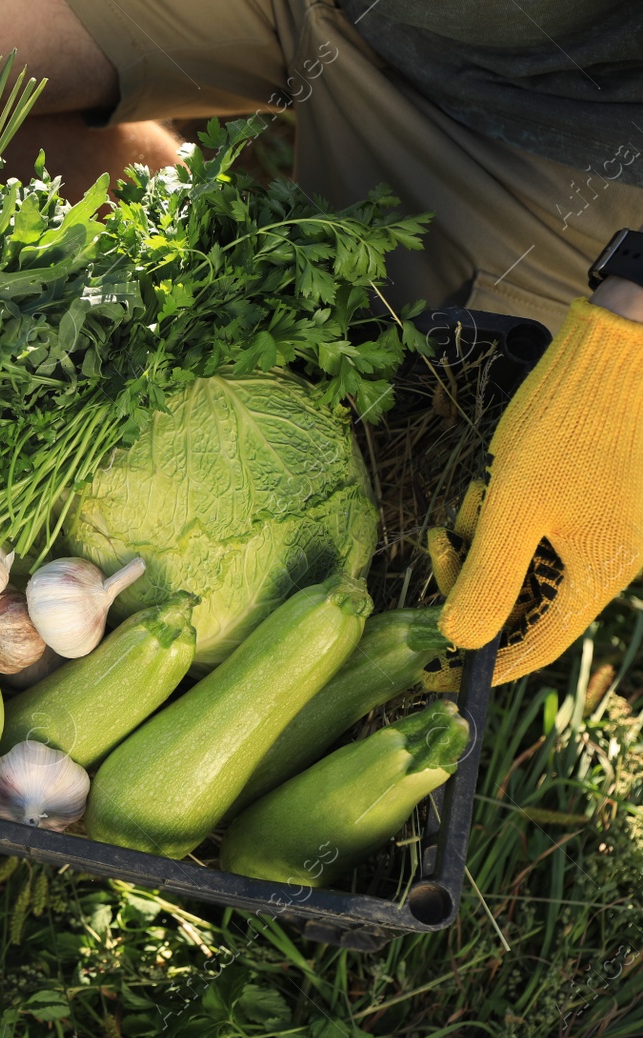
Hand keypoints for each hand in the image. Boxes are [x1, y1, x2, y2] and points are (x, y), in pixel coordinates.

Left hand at [429, 298, 642, 682]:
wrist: (626, 346)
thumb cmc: (572, 423)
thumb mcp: (514, 505)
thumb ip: (488, 578)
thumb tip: (462, 641)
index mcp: (599, 575)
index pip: (536, 645)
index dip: (485, 662)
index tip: (436, 667)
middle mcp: (614, 559)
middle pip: (525, 599)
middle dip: (475, 573)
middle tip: (442, 538)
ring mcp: (609, 526)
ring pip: (528, 557)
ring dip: (487, 534)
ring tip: (480, 488)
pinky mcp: (600, 494)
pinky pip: (542, 524)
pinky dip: (508, 510)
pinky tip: (496, 476)